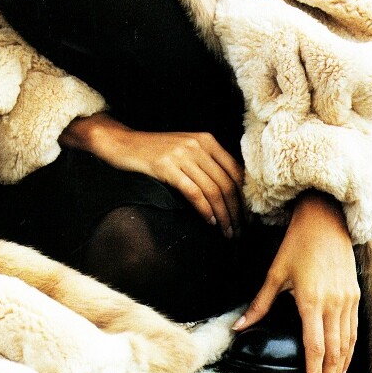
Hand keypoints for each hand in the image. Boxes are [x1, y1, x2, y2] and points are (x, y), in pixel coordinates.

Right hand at [61, 113, 244, 236]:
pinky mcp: (166, 166)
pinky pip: (193, 192)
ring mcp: (181, 155)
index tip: (248, 217)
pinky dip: (205, 210)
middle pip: (227, 183)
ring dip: (223, 216)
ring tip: (227, 232)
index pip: (236, 171)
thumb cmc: (155, 150)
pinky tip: (209, 222)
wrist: (123, 143)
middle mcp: (197, 145)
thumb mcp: (185, 149)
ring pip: (213, 190)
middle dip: (237, 212)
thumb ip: (207, 162)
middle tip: (239, 231)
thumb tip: (231, 191)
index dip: (244, 197)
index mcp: (206, 140)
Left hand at [232, 191, 358, 372]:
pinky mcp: (354, 296)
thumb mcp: (274, 273)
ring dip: (340, 371)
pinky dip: (349, 352)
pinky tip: (343, 363)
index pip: (314, 348)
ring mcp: (347, 301)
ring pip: (347, 346)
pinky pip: (353, 332)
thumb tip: (238, 327)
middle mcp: (333, 304)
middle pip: (334, 354)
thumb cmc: (297, 243)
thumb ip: (259, 305)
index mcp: (311, 300)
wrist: (325, 219)